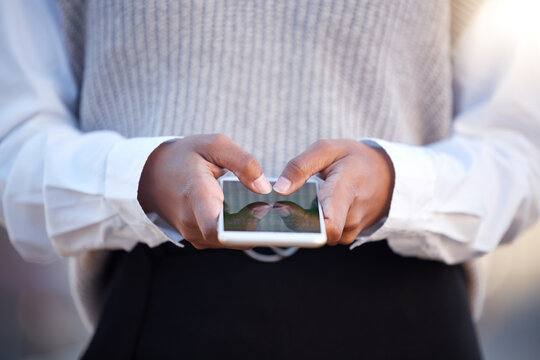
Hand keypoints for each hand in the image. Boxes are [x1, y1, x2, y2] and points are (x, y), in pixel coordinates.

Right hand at [137, 134, 271, 248]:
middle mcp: (191, 220)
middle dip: (252, 226)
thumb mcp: (214, 145)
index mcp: (195, 193)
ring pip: (229, 241)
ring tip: (254, 207)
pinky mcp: (199, 239)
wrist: (154, 174)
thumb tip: (264, 186)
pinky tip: (243, 213)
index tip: (258, 216)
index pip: (213, 226)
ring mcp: (193, 233)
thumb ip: (242, 162)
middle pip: (229, 236)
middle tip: (267, 209)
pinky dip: (236, 230)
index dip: (238, 229)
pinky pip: (224, 240)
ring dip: (245, 228)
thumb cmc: (185, 157)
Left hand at [273, 140, 394, 244]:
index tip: (288, 213)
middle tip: (293, 200)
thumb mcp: (328, 149)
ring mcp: (352, 229)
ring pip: (320, 234)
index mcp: (345, 190)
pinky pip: (326, 235)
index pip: (330, 225)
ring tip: (312, 199)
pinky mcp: (349, 236)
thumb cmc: (355, 160)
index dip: (307, 227)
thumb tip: (279, 188)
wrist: (387, 175)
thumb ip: (300, 166)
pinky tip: (319, 208)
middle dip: (299, 219)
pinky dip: (318, 224)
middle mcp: (351, 216)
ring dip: (309, 220)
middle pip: (318, 232)